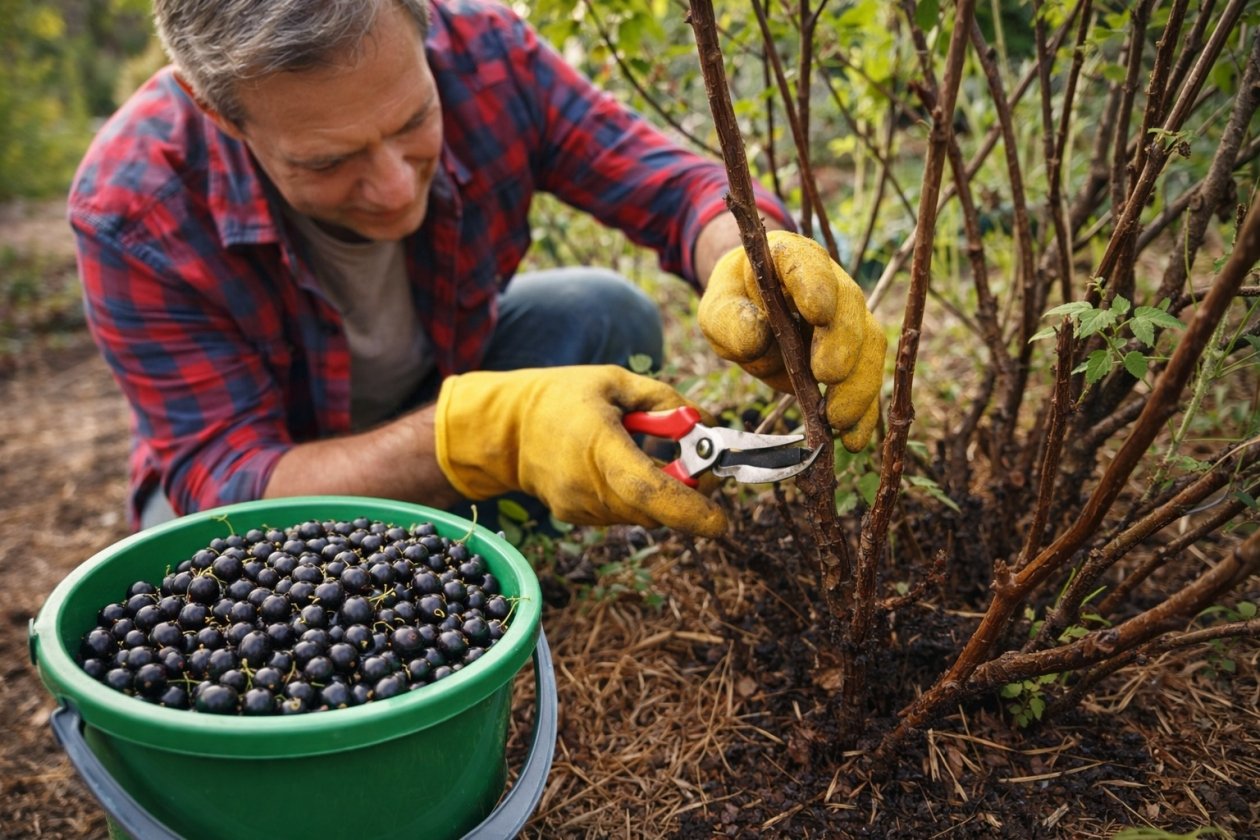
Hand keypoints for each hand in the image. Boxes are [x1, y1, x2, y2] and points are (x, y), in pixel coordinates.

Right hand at [434, 365, 726, 536]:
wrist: (503, 430)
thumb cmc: (560, 397)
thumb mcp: (613, 381)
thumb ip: (664, 400)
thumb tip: (704, 425)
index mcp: (598, 446)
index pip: (647, 490)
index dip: (687, 509)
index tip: (720, 522)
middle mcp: (588, 486)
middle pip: (655, 507)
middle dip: (687, 489)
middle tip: (695, 457)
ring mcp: (580, 508)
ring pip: (642, 513)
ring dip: (660, 491)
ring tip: (644, 451)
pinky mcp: (577, 517)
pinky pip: (623, 513)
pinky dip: (636, 495)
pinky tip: (619, 465)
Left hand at [698, 231, 885, 450]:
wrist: (749, 312)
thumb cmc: (734, 304)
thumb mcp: (717, 310)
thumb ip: (731, 320)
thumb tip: (757, 338)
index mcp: (791, 259)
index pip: (807, 264)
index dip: (816, 285)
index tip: (817, 312)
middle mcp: (831, 285)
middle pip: (849, 308)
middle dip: (842, 343)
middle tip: (826, 375)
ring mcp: (848, 321)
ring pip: (868, 346)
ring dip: (858, 385)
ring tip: (838, 419)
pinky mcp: (854, 357)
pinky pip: (866, 382)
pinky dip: (864, 412)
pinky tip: (854, 439)